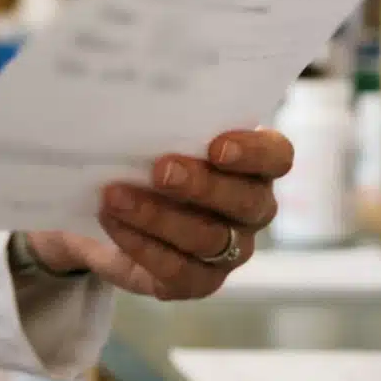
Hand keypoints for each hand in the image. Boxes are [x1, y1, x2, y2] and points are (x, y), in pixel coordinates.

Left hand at [21, 129, 294, 300]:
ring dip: (160, 216)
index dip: (253, 153)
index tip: (216, 147)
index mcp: (253, 163)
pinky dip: (142, 245)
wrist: (104, 209)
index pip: (276, 156)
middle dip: (202, 185)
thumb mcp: (151, 134)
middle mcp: (251, 208)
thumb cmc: (142, 158)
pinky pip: (179, 270)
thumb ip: (161, 121)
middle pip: (247, 202)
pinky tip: (114, 223)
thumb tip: (138, 99)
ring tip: (116, 197)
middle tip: (160, 170)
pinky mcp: (198, 281)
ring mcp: (230, 250)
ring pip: (210, 239)